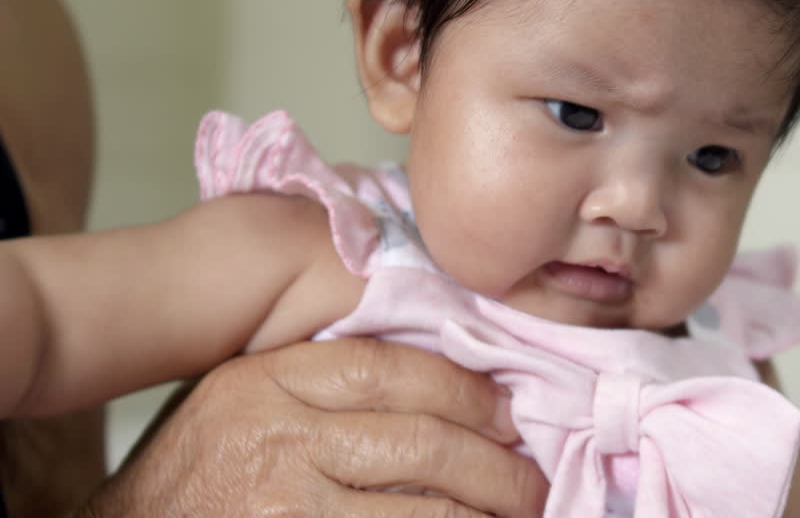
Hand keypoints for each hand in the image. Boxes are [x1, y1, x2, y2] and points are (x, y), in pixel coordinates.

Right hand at [74, 338, 548, 517]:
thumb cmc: (192, 476)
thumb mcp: (243, 404)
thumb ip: (323, 387)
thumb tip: (445, 393)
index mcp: (267, 381)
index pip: (392, 371)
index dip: (467, 390)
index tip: (507, 411)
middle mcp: (276, 438)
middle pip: (422, 441)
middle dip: (496, 466)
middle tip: (533, 482)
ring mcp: (285, 506)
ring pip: (422, 509)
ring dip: (484, 516)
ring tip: (520, 516)